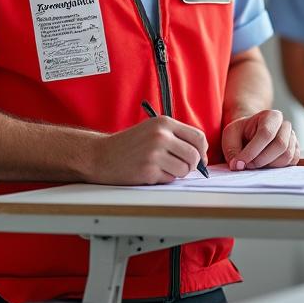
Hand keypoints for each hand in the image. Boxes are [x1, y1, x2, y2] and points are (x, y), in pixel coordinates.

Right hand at [92, 117, 207, 184]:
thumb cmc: (129, 145)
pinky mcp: (148, 170)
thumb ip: (176, 137)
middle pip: (194, 155)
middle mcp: (161, 136)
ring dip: (177, 173)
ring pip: (184, 170)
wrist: (101, 155)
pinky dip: (164, 179)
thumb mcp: (153, 130)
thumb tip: (202, 155)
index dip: (203, 151)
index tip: (200, 159)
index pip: (198, 137)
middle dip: (192, 165)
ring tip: (163, 168)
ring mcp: (154, 153)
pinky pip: (169, 179)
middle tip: (181, 167)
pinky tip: (151, 173)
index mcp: (164, 123)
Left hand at [222, 109, 299, 169]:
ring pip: (287, 156)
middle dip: (261, 160)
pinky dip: (277, 168)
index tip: (240, 163)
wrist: (251, 133)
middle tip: (247, 165)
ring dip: (269, 165)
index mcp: (271, 116)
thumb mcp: (230, 135)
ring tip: (254, 164)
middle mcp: (285, 125)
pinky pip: (291, 162)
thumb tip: (238, 166)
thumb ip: (232, 150)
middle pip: (280, 145)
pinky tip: (265, 165)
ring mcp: (292, 138)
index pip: (266, 133)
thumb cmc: (241, 132)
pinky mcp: (295, 151)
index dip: (252, 151)